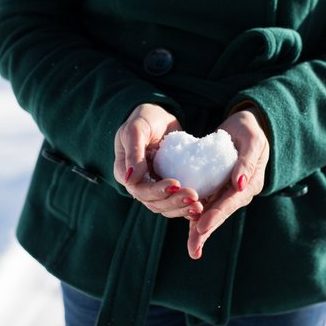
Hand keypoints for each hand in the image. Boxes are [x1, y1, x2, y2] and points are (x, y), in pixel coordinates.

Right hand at [113, 104, 203, 218]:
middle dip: (173, 202)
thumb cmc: (144, 118)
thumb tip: (130, 178)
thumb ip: (133, 151)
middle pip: (153, 202)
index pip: (139, 189)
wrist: (159, 117)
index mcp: (124, 172)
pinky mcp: (167, 185)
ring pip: (165, 206)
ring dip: (181, 208)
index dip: (157, 191)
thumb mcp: (137, 128)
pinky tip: (200, 208)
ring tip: (199, 206)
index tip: (176, 183)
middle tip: (193, 196)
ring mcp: (153, 186)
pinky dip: (186, 207)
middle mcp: (138, 183)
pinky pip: (175, 202)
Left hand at [187, 108, 269, 259]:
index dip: (217, 214)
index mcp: (250, 184)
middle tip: (194, 247)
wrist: (245, 127)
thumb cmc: (251, 131)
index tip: (202, 226)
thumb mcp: (252, 141)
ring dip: (200, 230)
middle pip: (221, 213)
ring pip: (211, 212)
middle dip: (207, 230)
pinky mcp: (215, 188)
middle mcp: (238, 193)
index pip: (232, 201)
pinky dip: (194, 214)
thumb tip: (241, 184)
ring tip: (192, 249)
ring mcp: (226, 192)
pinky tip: (185, 229)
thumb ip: (247, 161)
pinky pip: (204, 203)